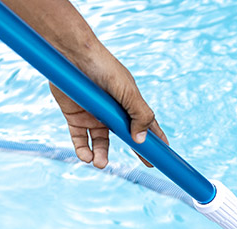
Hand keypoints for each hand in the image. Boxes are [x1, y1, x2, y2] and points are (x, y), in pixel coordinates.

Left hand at [50, 56, 167, 168]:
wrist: (72, 56)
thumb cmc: (104, 68)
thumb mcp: (129, 92)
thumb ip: (140, 116)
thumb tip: (142, 140)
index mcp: (128, 104)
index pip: (146, 124)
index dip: (156, 138)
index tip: (164, 153)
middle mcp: (112, 112)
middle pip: (126, 137)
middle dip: (137, 151)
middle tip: (147, 164)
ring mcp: (93, 116)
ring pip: (100, 143)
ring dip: (101, 155)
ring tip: (100, 163)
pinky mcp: (74, 117)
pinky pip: (79, 140)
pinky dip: (82, 150)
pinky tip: (86, 157)